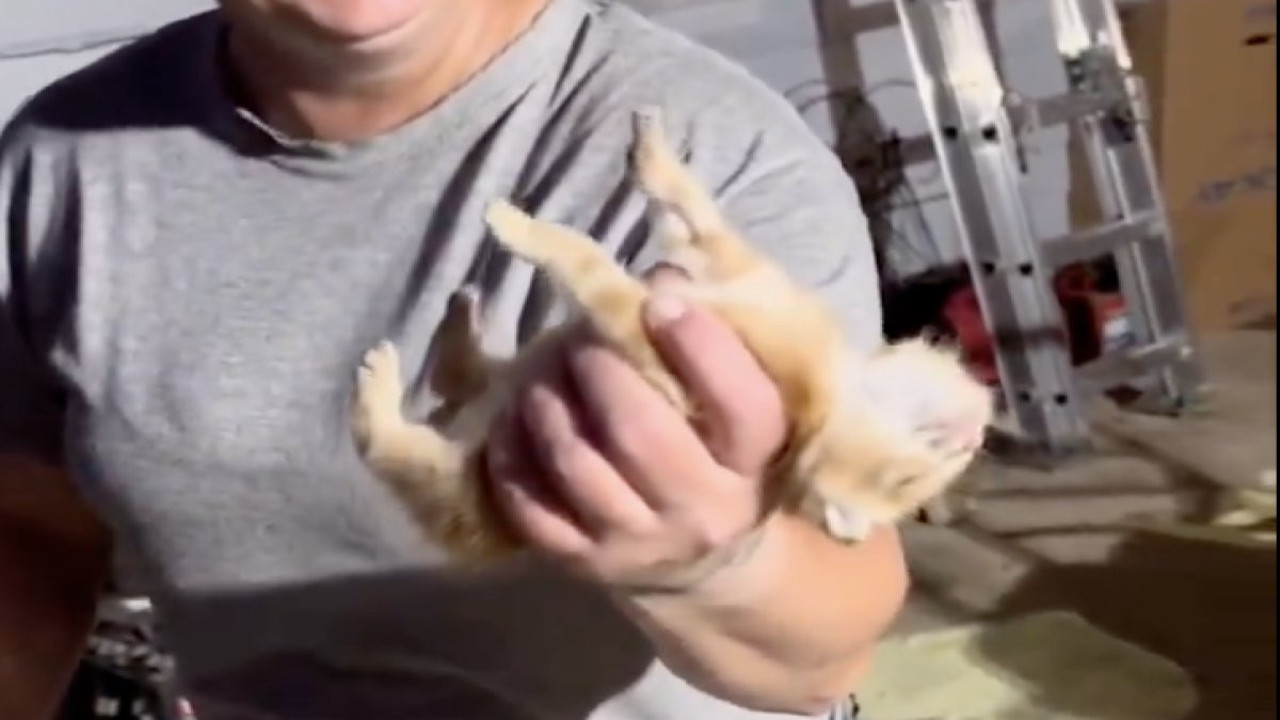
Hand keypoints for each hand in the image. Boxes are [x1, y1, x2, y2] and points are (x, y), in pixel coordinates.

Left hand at [485, 268, 787, 592]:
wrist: (699, 560)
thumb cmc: (716, 453)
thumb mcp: (736, 405)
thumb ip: (711, 342)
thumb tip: (660, 275)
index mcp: (751, 463)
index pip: (742, 408)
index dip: (701, 347)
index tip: (658, 299)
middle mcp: (700, 510)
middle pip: (641, 435)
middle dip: (600, 370)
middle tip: (579, 337)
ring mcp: (636, 541)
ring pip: (576, 466)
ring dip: (547, 403)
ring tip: (541, 369)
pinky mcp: (582, 561)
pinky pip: (531, 506)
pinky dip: (511, 453)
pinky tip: (514, 415)